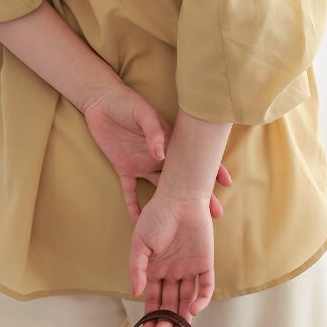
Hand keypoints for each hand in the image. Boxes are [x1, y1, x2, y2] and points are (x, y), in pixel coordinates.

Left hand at [82, 83, 231, 222]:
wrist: (101, 101)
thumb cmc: (127, 102)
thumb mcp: (143, 113)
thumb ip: (154, 131)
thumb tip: (161, 154)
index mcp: (168, 141)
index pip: (192, 158)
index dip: (210, 168)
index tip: (226, 182)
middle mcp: (158, 156)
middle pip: (180, 181)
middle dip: (197, 196)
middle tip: (214, 213)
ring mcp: (142, 163)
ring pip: (160, 191)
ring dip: (169, 207)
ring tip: (182, 224)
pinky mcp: (123, 168)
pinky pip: (130, 192)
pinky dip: (133, 207)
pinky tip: (138, 223)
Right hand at [128, 190, 214, 326]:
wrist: (180, 197)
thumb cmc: (157, 215)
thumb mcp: (139, 242)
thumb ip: (136, 268)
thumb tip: (136, 292)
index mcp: (155, 267)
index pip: (154, 297)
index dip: (151, 313)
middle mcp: (173, 270)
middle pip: (170, 301)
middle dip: (166, 319)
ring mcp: (189, 267)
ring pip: (187, 298)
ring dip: (181, 315)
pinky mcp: (204, 262)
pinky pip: (205, 286)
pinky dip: (201, 300)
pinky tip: (192, 309)